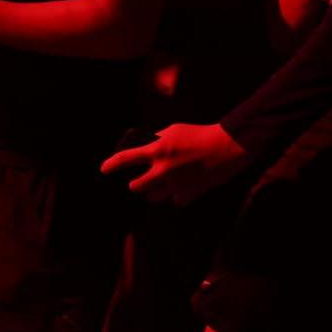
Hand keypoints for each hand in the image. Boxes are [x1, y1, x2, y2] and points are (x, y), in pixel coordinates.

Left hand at [101, 121, 248, 202]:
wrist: (228, 147)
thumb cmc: (200, 135)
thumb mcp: (173, 130)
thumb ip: (156, 141)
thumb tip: (143, 148)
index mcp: (157, 151)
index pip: (125, 159)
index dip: (111, 165)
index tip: (104, 170)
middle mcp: (163, 171)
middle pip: (136, 187)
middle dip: (136, 184)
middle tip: (140, 180)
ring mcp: (176, 185)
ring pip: (153, 197)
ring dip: (154, 191)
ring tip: (162, 182)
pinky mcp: (189, 194)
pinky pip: (174, 201)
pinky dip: (175, 195)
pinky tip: (181, 187)